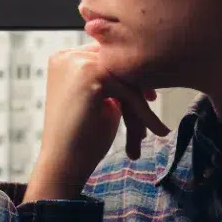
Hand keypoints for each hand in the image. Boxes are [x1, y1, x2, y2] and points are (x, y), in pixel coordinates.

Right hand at [23, 44, 169, 202]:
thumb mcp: (99, 99)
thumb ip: (113, 79)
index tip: (149, 95)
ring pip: (125, 78)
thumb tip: (143, 64)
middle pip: (118, 66)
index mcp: (65, 58)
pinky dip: (143, 113)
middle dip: (138, 89)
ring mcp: (77, 63)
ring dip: (141, 105)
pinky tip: (157, 130)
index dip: (129, 76)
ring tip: (154, 128)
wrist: (63, 164)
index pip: (108, 58)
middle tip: (154, 104)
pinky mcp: (90, 75)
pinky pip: (128, 91)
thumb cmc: (81, 137)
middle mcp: (68, 56)